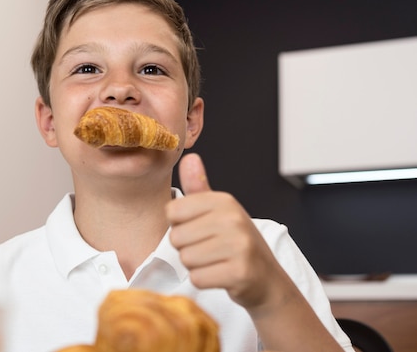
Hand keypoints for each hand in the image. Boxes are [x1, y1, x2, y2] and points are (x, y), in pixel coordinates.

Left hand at [166, 153, 286, 310]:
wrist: (267, 278)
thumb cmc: (236, 242)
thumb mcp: (219, 211)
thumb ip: (198, 187)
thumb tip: (189, 157)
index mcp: (224, 201)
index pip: (172, 211)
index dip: (179, 225)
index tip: (200, 229)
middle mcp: (233, 219)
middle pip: (176, 237)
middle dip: (187, 248)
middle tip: (210, 249)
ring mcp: (239, 245)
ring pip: (185, 259)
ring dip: (196, 265)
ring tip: (216, 261)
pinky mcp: (240, 272)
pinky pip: (197, 278)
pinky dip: (205, 280)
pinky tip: (221, 275)